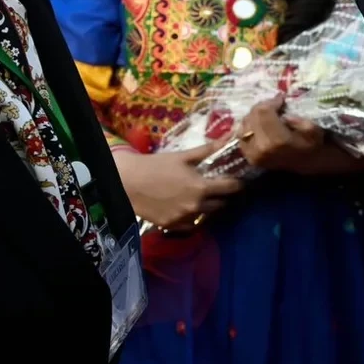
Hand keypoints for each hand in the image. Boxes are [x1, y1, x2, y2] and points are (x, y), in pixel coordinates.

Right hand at [111, 143, 242, 229]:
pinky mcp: (172, 226)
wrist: (126, 183)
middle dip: (222, 196)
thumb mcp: (183, 156)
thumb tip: (229, 137)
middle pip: (220, 204)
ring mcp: (184, 218)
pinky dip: (193, 217)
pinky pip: (191, 225)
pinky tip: (188, 208)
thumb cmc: (155, 166)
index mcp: (201, 187)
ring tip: (202, 198)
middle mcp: (196, 206)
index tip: (237, 181)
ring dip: (208, 207)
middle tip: (218, 189)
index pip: (230, 188)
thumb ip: (207, 150)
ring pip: (206, 215)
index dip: (236, 183)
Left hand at [235, 98, 330, 174]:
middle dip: (262, 106)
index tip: (281, 98)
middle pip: (252, 116)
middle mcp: (260, 148)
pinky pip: (241, 135)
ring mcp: (252, 154)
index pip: (264, 112)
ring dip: (254, 115)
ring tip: (266, 113)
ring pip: (244, 124)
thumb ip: (302, 122)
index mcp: (278, 141)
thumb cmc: (313, 147)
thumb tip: (285, 117)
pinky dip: (248, 126)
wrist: (307, 166)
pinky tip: (259, 124)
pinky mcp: (248, 157)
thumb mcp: (315, 132)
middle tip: (273, 104)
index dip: (271, 101)